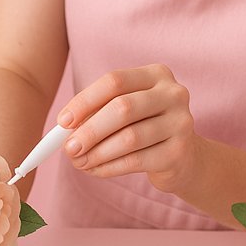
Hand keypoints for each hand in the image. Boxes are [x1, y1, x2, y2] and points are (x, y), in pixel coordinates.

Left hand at [57, 64, 197, 192]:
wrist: (182, 157)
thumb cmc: (143, 128)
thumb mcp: (124, 113)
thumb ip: (97, 113)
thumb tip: (65, 130)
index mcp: (156, 75)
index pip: (114, 81)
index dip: (84, 101)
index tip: (63, 122)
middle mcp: (173, 94)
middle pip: (122, 108)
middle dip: (90, 130)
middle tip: (69, 148)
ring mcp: (181, 122)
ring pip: (129, 138)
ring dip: (98, 153)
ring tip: (80, 162)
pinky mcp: (179, 152)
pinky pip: (136, 161)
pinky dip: (110, 167)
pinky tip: (95, 170)